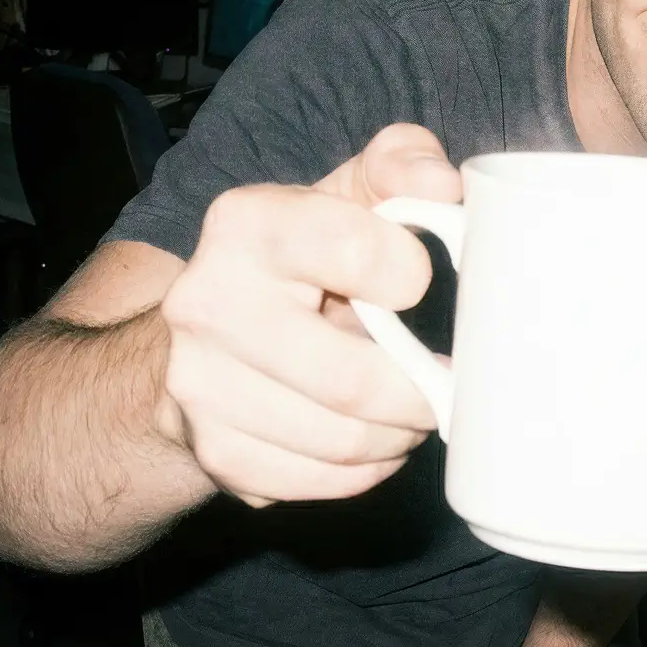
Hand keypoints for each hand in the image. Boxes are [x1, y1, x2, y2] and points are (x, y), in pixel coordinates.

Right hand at [159, 123, 460, 507]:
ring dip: (398, 434)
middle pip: (351, 378)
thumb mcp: (352, 186)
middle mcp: (206, 303)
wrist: (214, 316)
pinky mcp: (209, 449)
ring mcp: (198, 384)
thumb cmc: (310, 245)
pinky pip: (313, 483)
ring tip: (416, 410)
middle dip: (420, 390)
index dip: (410, 273)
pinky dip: (364, 470)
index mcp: (248, 224)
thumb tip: (443, 187)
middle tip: (447, 384)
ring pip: (338, 439)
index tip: (419, 285)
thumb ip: (403, 164)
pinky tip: (376, 439)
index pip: (356, 251)